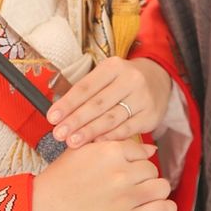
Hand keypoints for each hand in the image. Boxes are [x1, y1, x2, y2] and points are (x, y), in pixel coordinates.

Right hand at [33, 139, 175, 210]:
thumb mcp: (85, 150)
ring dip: (155, 191)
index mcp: (112, 150)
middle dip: (144, 177)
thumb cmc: (62, 176)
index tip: (130, 171)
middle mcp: (122, 171)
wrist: (44, 205)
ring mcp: (126, 196)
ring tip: (143, 197)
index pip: (143, 152)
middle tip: (130, 186)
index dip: (137, 162)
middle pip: (152, 169)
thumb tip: (151, 150)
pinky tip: (160, 209)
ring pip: (162, 187)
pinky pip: (162, 210)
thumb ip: (118, 145)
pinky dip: (166, 209)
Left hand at [47, 56, 171, 146]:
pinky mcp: (150, 115)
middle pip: (97, 103)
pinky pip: (126, 129)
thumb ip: (86, 92)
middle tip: (59, 134)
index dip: (67, 103)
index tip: (52, 117)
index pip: (86, 87)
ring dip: (89, 131)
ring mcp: (142, 97)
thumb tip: (59, 113)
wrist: (158, 81)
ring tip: (73, 141)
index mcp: (113, 66)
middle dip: (75, 120)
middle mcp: (130, 79)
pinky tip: (96, 143)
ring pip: (111, 118)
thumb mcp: (106, 76)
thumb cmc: (122, 81)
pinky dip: (110, 137)